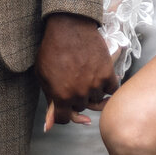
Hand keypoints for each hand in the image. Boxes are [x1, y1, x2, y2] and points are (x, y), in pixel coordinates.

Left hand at [35, 12, 117, 128]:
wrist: (69, 27)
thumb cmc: (52, 49)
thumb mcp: (43, 76)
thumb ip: (49, 101)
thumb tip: (48, 127)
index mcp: (61, 97)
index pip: (64, 120)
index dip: (62, 114)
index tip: (63, 107)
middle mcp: (79, 94)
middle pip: (81, 108)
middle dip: (76, 98)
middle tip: (73, 81)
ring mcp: (95, 85)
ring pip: (97, 100)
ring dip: (92, 91)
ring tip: (85, 75)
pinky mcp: (107, 74)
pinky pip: (112, 89)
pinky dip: (107, 85)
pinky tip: (99, 75)